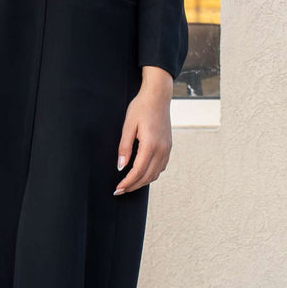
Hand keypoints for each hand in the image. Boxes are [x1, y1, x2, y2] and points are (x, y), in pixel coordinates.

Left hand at [114, 75, 173, 192]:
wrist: (158, 96)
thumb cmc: (141, 108)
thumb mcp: (128, 126)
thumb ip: (124, 148)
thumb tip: (121, 166)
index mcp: (150, 145)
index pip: (138, 171)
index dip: (127, 183)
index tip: (118, 189)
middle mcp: (161, 149)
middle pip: (147, 176)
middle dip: (133, 186)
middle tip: (120, 190)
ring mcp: (167, 149)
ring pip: (155, 174)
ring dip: (142, 182)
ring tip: (129, 184)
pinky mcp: (168, 147)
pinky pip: (161, 167)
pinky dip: (151, 174)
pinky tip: (142, 173)